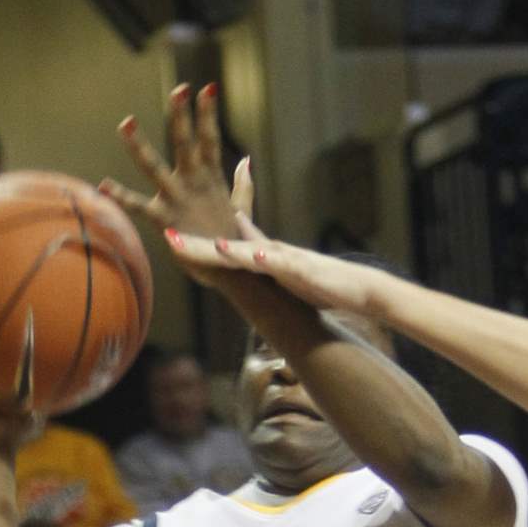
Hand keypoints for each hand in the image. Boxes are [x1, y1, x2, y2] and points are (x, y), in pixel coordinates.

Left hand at [100, 83, 242, 244]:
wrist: (232, 271)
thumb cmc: (233, 240)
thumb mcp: (241, 208)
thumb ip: (242, 184)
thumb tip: (246, 161)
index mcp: (212, 179)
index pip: (210, 138)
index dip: (208, 113)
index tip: (208, 87)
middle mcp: (195, 184)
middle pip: (187, 142)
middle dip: (182, 116)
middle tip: (179, 89)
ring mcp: (178, 200)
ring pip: (156, 167)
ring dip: (140, 145)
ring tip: (126, 122)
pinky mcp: (165, 220)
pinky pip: (138, 206)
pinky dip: (120, 195)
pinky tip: (102, 184)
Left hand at [167, 215, 384, 315]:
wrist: (360, 288)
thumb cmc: (323, 283)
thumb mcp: (285, 272)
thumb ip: (263, 258)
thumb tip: (242, 249)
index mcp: (265, 257)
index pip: (226, 247)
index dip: (197, 245)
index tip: (169, 238)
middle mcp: (272, 254)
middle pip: (229, 248)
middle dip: (198, 246)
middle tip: (167, 238)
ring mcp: (288, 261)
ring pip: (252, 253)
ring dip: (230, 249)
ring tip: (206, 245)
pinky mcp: (305, 272)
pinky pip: (284, 266)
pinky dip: (268, 260)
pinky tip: (254, 257)